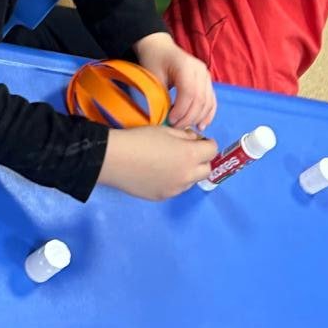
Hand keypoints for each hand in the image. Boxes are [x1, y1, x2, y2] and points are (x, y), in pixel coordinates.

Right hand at [98, 125, 216, 200]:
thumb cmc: (140, 139)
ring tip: (169, 163)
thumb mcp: (166, 130)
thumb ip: (185, 136)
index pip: (213, 151)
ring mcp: (176, 189)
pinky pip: (176, 188)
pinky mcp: (163, 197)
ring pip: (191, 181)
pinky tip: (157, 173)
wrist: (114, 159)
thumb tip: (194, 140)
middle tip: (187, 153)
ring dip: (188, 172)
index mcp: (190, 155)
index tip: (199, 141)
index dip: (207, 144)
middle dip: (201, 160)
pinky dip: (173, 181)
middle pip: (207, 170)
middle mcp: (187, 175)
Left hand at [134, 33, 216, 130]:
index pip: (189, 93)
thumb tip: (166, 119)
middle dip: (189, 117)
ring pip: (208, 102)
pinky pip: (212, 101)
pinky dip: (208, 114)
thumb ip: (161, 96)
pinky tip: (201, 125)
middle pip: (200, 100)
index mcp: (186, 66)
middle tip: (176, 127)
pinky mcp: (208, 82)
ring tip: (185, 128)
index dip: (181, 110)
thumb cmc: (154, 61)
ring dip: (198, 118)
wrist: (160, 48)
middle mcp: (200, 70)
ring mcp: (206, 76)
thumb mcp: (153, 77)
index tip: (170, 120)